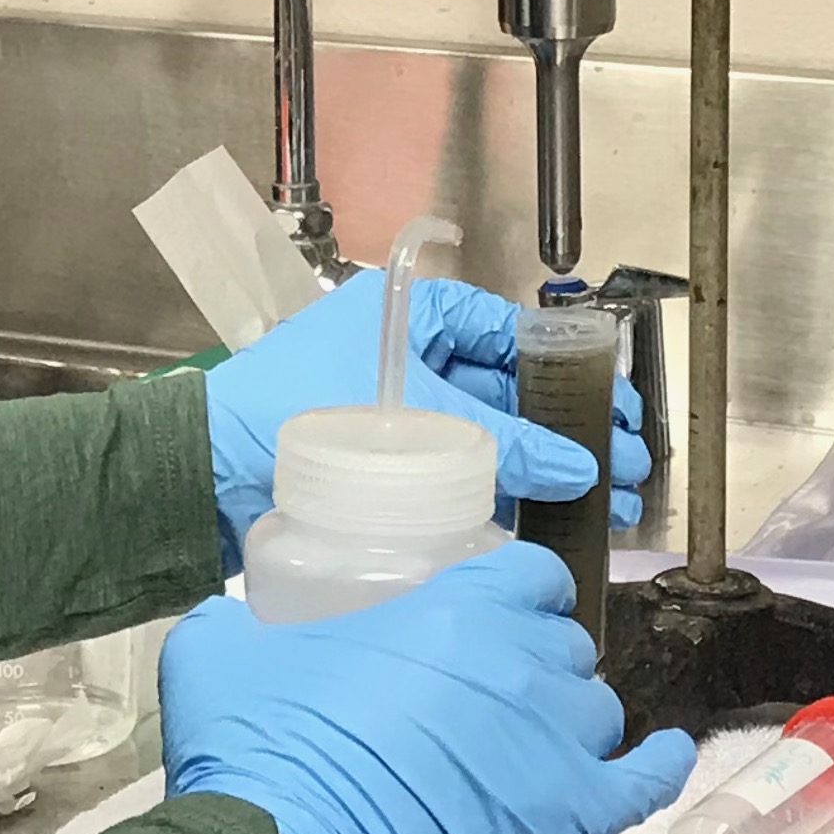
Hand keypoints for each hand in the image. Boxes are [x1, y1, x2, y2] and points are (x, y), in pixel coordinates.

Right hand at [164, 542, 698, 833]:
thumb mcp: (221, 653)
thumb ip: (240, 621)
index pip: (529, 574)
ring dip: (571, 721)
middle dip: (535, 660)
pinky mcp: (567, 825)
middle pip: (564, 646)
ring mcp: (553, 748)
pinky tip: (667, 754)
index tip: (498, 610)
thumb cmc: (257, 757)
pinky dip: (660, 766)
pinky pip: (642, 784)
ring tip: (530, 746)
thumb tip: (234, 623)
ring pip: (598, 712)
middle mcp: (520, 669)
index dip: (517, 591)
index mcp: (455, 613)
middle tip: (490, 692)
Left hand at [202, 273, 646, 568]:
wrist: (205, 473)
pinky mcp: (382, 465)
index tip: (614, 407)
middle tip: (629, 463)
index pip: (505, 330)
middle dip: (570, 427)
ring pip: (489, 434)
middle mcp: (404, 357)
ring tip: (607, 501)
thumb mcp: (414, 420)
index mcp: (405, 316)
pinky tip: (547, 517)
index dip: (565, 370)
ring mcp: (393, 412)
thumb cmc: (291, 414)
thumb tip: (580, 468)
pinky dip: (504, 491)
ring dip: (547, 464)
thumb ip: (502, 445)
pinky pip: (458, 471)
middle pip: (506, 387)